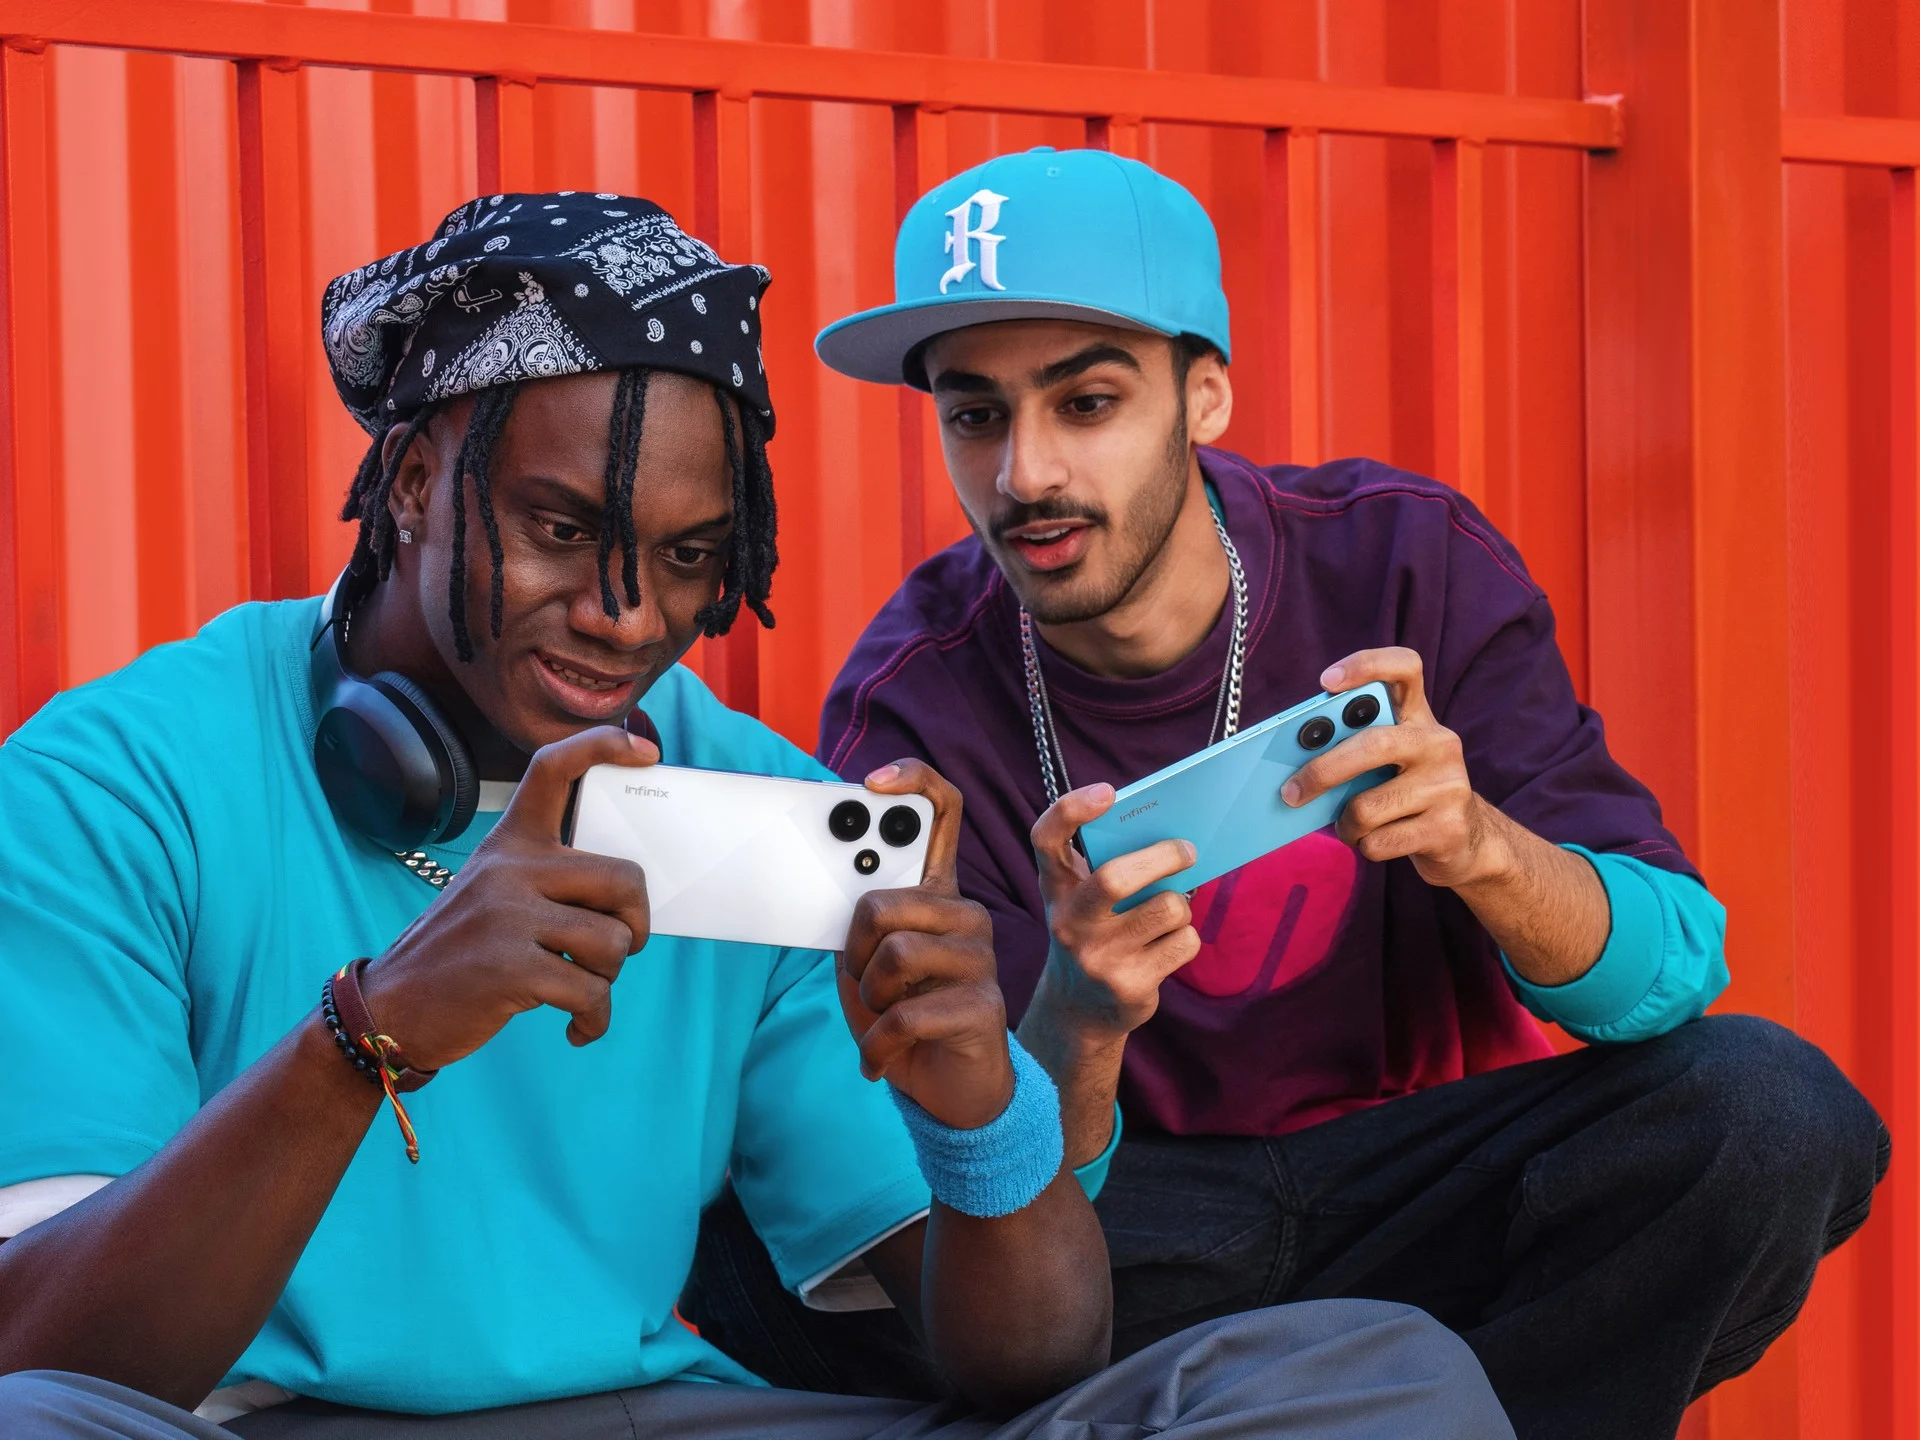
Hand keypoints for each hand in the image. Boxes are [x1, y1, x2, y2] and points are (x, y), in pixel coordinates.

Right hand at [358, 727, 654, 1071]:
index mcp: (509, 843)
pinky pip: (591, 994)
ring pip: (613, 942)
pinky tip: (578, 1027)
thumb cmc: (462, 953)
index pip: (554, 769)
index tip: (645, 752)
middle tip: (619, 947)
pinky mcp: (510, 969)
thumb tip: (627, 895)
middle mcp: (510, 869)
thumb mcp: (493, 893)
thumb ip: (548, 879)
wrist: (392, 1009)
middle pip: (623, 878)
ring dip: (607, 978)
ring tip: (579, 989)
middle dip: (636, 923)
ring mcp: (508, 917)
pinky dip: (595, 1019)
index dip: (603, 747)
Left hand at [837, 761, 1011, 1130]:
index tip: (870, 784)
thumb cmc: (905, 1021)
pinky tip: (881, 1060)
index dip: (911, 783)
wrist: (949, 1095)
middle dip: (854, 954)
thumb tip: (829, 883)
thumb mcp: (866, 969)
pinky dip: (877, 1046)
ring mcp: (980, 958)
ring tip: (883, 1020)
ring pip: (893, 955)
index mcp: (938, 895)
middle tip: (866, 985)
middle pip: (882, 901)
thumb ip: (857, 926)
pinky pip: (903, 1014)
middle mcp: (965, 916)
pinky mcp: (983, 1006)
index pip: (942, 813)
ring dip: (870, 1001)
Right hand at [1026, 784, 1200, 1043]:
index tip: (1108, 792)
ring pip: (1168, 909)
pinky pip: (1184, 942)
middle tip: (1188, 850)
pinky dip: (1185, 938)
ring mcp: (1097, 958)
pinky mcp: (1129, 986)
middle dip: (1164, 856)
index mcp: (1056, 888)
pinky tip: (1166, 947)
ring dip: (1180, 905)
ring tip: (1167, 913)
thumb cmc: (1093, 932)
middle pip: (1115, 878)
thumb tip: (1172, 835)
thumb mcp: (1083, 898)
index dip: (1071, 809)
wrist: (1080, 1009)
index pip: (1046, 839)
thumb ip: (1108, 863)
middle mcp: (1069, 922)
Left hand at [1284, 647, 1506, 888]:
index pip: (1405, 668)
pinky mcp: (1448, 828)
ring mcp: (1449, 785)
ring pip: (1367, 807)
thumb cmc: (1406, 793)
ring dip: (1345, 824)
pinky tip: (1376, 840)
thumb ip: (1353, 748)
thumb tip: (1296, 761)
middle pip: (1372, 745)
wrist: (1465, 840)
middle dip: (1322, 771)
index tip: (1326, 681)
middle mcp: (1439, 743)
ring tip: (1348, 826)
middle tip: (1290, 792)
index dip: (1366, 665)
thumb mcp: (1387, 763)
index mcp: (1419, 717)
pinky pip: (1379, 841)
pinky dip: (1364, 845)